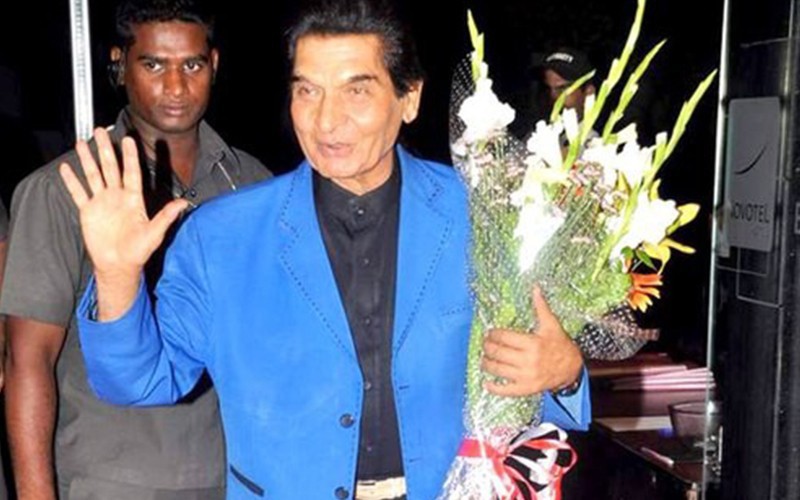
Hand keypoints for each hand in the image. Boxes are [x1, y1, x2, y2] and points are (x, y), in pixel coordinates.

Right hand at [60, 128, 187, 318]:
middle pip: (110, 167)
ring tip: (82, 142)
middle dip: (105, 149)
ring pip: (93, 175)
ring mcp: (101, 202)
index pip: (131, 172)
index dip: (130, 156)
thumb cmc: (139, 250)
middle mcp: (117, 197)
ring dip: (87, 159)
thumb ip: (167, 216)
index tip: (128, 139)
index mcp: (133, 199)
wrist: (119, 265)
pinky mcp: (88, 212)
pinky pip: (78, 193)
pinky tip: (66, 168)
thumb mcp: (155, 233)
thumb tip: (184, 203)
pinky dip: (71, 181)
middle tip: (100, 131)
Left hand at [482, 286, 583, 396]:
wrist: (571, 368)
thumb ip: (541, 307)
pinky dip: (494, 388)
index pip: (503, 337)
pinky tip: (487, 383)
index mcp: (533, 343)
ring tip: (484, 359)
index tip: (489, 333)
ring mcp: (527, 376)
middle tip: (484, 344)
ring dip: (487, 364)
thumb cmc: (559, 345)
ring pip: (498, 370)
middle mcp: (528, 360)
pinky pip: (506, 390)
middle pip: (498, 353)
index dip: (493, 334)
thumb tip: (535, 288)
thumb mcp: (551, 325)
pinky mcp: (526, 389)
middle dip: (487, 347)